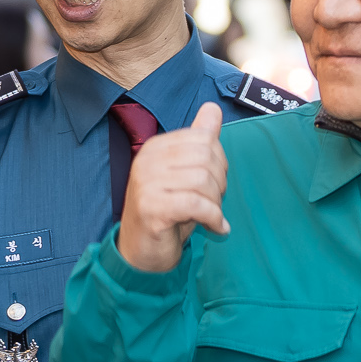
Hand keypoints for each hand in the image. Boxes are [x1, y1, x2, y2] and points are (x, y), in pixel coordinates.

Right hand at [114, 102, 228, 274]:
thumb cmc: (167, 213)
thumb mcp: (184, 173)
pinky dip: (213, 218)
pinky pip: (197, 204)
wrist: (140, 252)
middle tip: (212, 203)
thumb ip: (198, 141)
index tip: (213, 184)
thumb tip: (213, 109)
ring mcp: (146, 183)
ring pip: (204, 181)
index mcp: (156, 147)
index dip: (219, 162)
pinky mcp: (151, 207)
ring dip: (216, 204)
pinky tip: (216, 228)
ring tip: (210, 216)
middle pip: (206, 158)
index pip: (204, 139)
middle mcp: (147, 160)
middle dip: (219, 183)